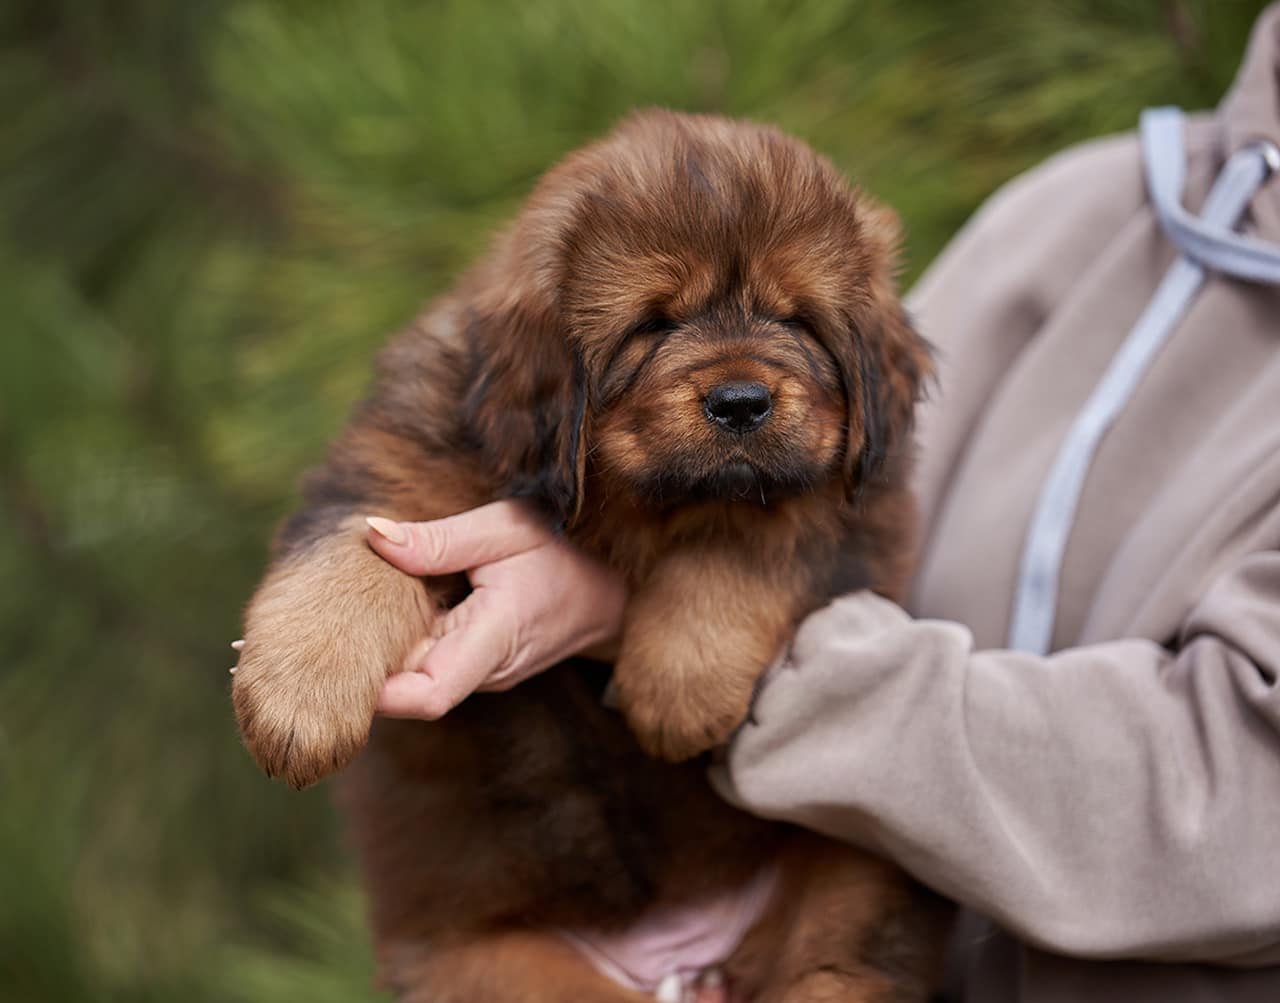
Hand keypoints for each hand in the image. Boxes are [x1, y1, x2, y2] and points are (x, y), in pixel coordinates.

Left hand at [363, 500, 627, 718]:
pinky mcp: (482, 664)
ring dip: (387, 645)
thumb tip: (373, 536)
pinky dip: (410, 636)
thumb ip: (439, 539)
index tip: (337, 659)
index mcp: (496, 639)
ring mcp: (486, 673)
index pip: (429, 695)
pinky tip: (396, 603)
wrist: (618, 584)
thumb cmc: (568, 549)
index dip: (378, 692)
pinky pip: (434, 661)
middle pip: (409, 686)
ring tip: (357, 602)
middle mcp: (489, 670)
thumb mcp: (506, 528)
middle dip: (366, 658)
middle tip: (330, 614)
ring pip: (418, 674)